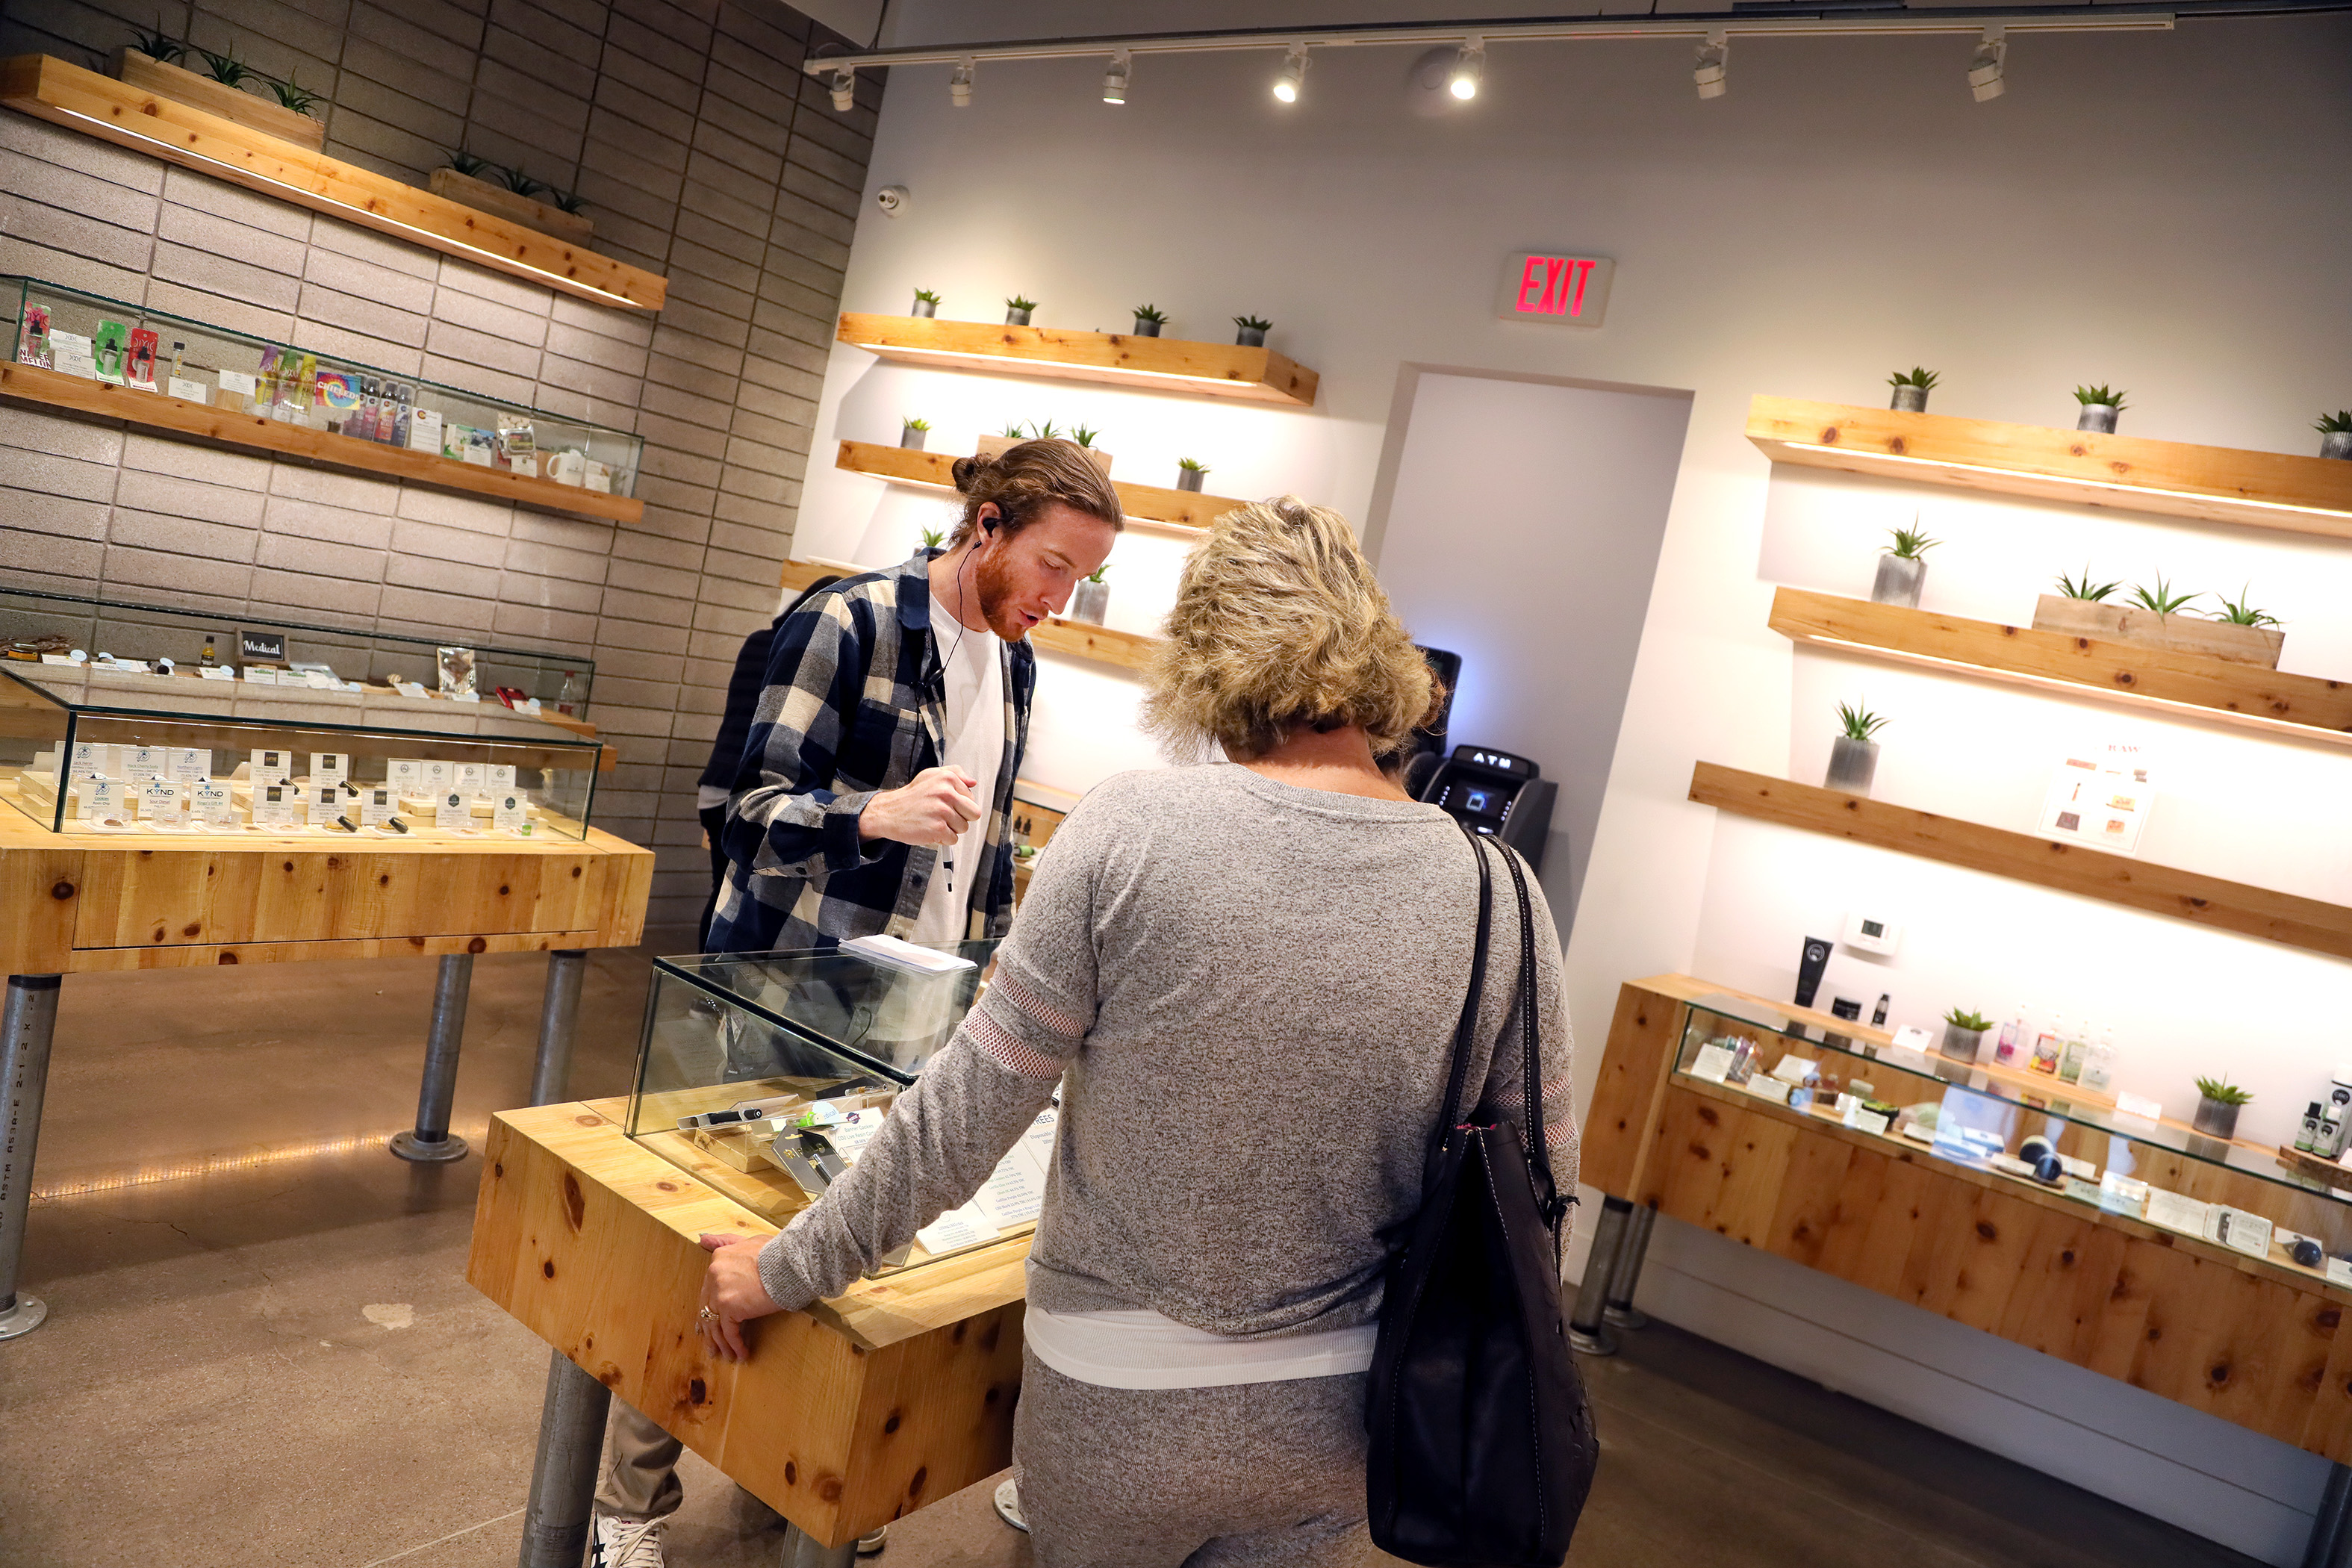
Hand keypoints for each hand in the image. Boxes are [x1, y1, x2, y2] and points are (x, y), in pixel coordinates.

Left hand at [697, 1232, 780, 1361]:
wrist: (792, 1262)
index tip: (708, 1322)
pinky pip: (730, 1332)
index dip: (709, 1308)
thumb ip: (725, 1241)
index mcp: (718, 1258)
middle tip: (713, 1344)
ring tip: (726, 1355)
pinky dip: (735, 1345)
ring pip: (715, 1323)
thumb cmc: (778, 1252)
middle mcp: (714, 1274)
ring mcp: (720, 1291)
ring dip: (720, 1342)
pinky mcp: (729, 1308)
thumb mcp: (748, 1240)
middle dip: (710, 1329)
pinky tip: (742, 1354)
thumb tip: (703, 1239)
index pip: (708, 1289)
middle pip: (708, 1308)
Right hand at [858, 766, 981, 846]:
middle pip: (973, 813)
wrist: (888, 813)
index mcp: (947, 778)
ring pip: (963, 828)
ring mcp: (942, 811)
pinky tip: (930, 829)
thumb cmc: (911, 797)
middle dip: (961, 817)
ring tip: (934, 821)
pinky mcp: (938, 828)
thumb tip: (972, 782)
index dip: (959, 805)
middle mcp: (946, 792)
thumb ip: (954, 773)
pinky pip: (953, 839)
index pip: (971, 798)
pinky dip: (943, 839)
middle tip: (943, 815)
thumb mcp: (931, 775)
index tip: (945, 804)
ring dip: (950, 828)